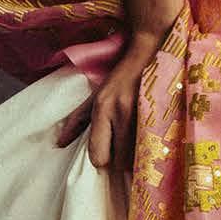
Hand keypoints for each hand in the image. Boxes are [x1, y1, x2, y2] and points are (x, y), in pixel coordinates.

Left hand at [54, 45, 154, 170]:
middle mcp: (122, 113)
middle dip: (119, 162)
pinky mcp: (160, 118)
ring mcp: (143, 116)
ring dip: (134, 158)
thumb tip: (59, 143)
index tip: (105, 156)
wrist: (148, 57)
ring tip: (134, 145)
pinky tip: (148, 141)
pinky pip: (152, 148)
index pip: (99, 155)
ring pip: (136, 158)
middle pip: (119, 162)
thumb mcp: (94, 97)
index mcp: (103, 109)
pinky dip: (148, 150)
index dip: (101, 161)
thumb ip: (76, 120)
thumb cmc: (119, 79)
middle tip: (120, 152)